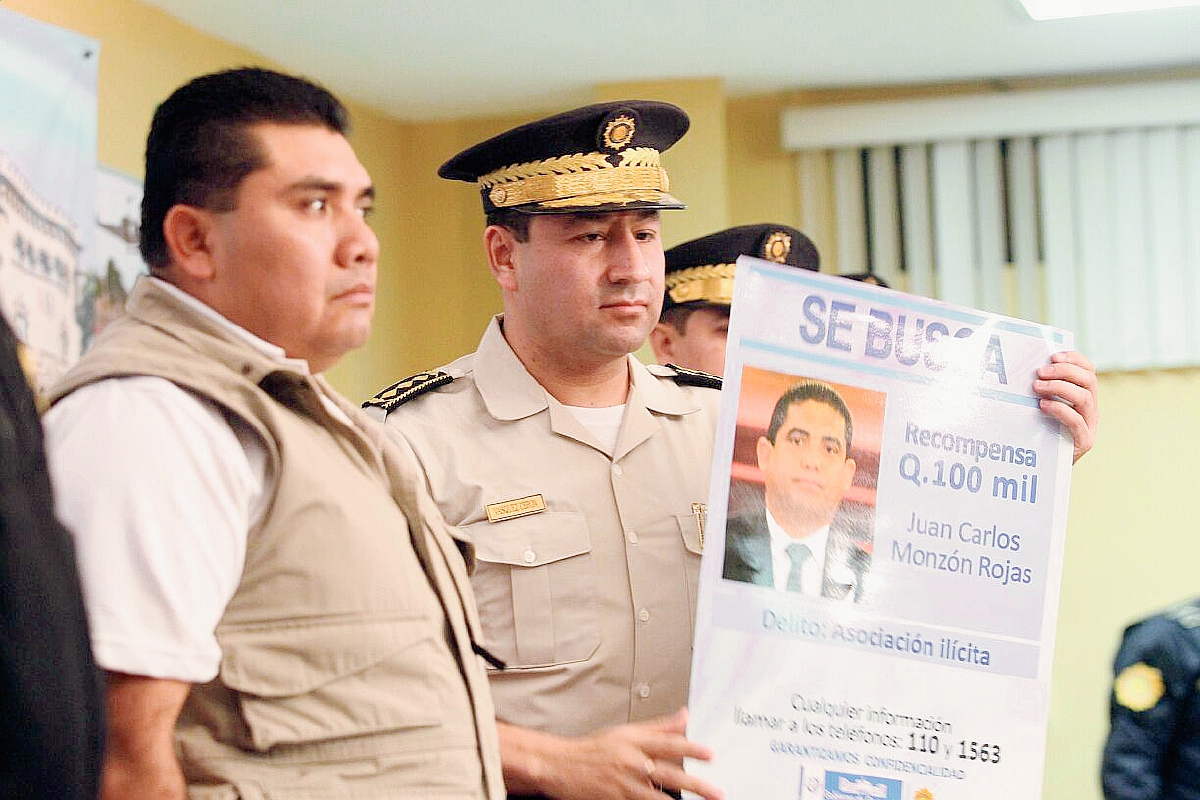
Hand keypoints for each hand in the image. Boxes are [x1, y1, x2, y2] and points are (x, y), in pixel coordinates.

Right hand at [500, 708, 723, 799]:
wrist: (559, 765)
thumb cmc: (592, 749)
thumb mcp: (625, 731)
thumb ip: (657, 727)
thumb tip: (684, 715)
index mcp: (634, 741)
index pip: (668, 744)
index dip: (691, 749)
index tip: (710, 754)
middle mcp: (631, 761)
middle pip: (669, 773)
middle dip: (696, 784)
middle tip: (716, 792)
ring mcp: (623, 784)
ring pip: (657, 796)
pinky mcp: (616, 799)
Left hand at [1033, 350, 1097, 463]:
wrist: (1045, 468)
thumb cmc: (1039, 433)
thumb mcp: (1042, 407)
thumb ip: (1042, 390)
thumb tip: (1025, 369)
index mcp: (1084, 397)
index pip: (1089, 370)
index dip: (1074, 359)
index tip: (1053, 355)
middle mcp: (1091, 409)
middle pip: (1088, 381)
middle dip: (1064, 371)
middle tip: (1040, 372)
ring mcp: (1090, 426)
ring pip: (1084, 398)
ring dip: (1059, 388)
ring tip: (1036, 387)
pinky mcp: (1083, 442)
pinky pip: (1077, 422)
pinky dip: (1060, 409)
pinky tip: (1042, 406)